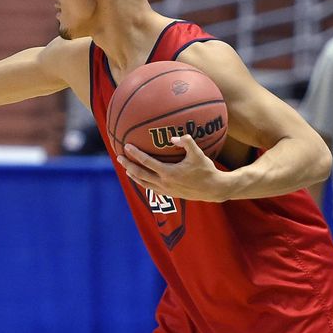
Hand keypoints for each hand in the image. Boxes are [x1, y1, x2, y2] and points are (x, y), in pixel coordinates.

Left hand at [116, 135, 230, 201]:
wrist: (214, 190)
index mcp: (168, 172)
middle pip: (140, 174)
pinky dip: (143, 183)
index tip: (126, 146)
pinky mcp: (170, 195)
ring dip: (133, 175)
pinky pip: (152, 188)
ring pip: (144, 183)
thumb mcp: (198, 154)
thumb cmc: (206, 170)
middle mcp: (164, 183)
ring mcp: (166, 190)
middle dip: (128, 165)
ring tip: (126, 169)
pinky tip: (142, 179)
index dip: (135, 154)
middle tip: (119, 157)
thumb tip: (172, 137)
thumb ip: (186, 142)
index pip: (146, 162)